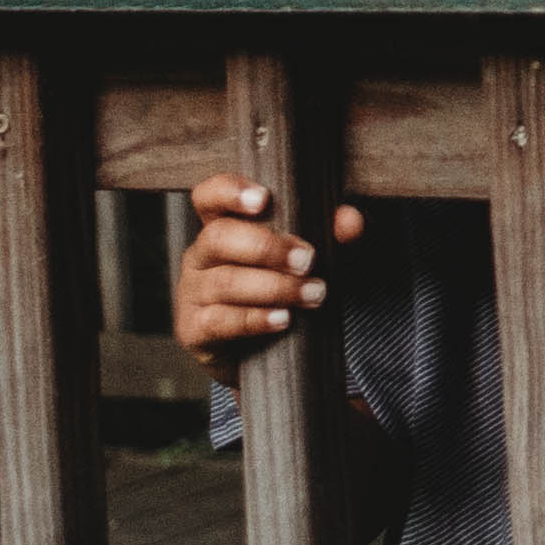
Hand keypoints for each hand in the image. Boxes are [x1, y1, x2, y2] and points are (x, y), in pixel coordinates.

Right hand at [174, 172, 364, 371]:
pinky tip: (282, 319)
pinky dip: (255, 319)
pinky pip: (220, 321)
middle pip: (218, 237)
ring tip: (312, 294)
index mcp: (223, 226)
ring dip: (274, 287)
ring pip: (225, 281)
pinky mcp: (195, 330)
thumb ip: (332, 234)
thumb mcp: (310, 258)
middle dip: (267, 247)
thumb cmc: (282, 288)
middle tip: (307, 259)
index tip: (263, 198)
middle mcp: (202, 255)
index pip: (210, 197)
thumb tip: (351, 220)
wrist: (262, 353)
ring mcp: (193, 292)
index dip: (228, 191)